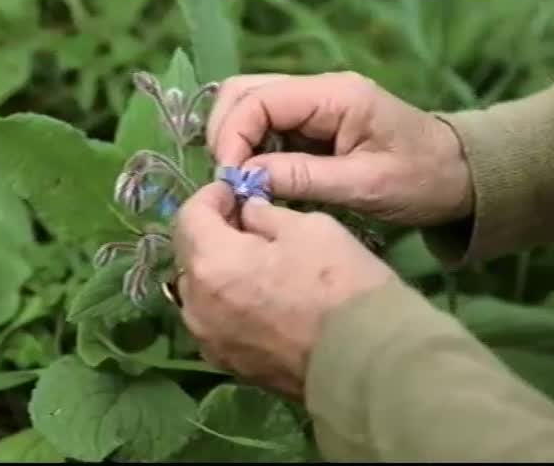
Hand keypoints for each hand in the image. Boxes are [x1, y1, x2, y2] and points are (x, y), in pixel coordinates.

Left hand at [172, 182, 396, 399]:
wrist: (363, 360)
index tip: (235, 190)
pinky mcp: (228, 364)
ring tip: (253, 262)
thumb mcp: (309, 227)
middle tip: (246, 222)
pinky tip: (259, 297)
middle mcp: (196, 304)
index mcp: (211, 263)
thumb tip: (248, 214)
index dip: (212, 196)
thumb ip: (265, 216)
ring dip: (217, 270)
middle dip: (212, 232)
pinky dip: (227, 302)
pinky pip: (215, 321)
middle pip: (190, 255)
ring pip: (200, 291)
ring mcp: (208, 340)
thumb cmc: (338, 283)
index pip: (190, 215)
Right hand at [207, 71, 472, 225]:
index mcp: (336, 94)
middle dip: (225, 133)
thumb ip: (304, 178)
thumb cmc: (421, 179)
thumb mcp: (365, 186)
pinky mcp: (313, 121)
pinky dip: (251, 149)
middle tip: (229, 181)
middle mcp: (320, 88)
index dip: (232, 136)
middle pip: (244, 91)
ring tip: (240, 182)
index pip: (259, 99)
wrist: (460, 174)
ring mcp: (315, 102)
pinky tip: (255, 178)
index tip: (230, 179)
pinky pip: (267, 126)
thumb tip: (246, 178)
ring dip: (235, 141)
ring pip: (250, 105)